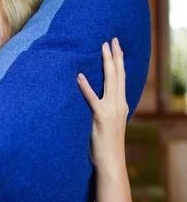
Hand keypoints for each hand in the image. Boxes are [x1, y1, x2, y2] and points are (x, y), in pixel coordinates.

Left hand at [77, 38, 128, 170]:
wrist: (110, 161)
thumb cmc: (105, 144)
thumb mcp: (107, 123)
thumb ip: (104, 109)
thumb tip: (96, 99)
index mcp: (121, 104)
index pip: (121, 78)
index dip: (119, 62)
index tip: (117, 47)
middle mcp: (119, 104)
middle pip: (118, 75)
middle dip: (115, 56)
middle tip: (112, 40)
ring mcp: (111, 110)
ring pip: (111, 81)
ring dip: (107, 63)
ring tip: (103, 48)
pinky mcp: (101, 117)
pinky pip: (92, 99)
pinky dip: (86, 87)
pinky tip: (80, 76)